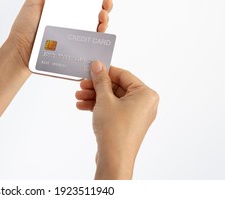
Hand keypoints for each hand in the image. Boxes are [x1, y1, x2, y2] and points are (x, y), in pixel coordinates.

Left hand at [8, 0, 118, 68]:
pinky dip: (100, 32)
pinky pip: (91, 39)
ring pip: (97, 23)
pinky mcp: (74, 45)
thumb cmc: (24, 27)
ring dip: (105, 16)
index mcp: (65, 6)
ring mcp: (74, 32)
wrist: (20, 50)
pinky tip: (100, 27)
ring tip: (102, 13)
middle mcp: (72, 18)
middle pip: (96, 8)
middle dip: (107, 2)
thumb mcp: (34, 1)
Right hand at [75, 62, 158, 178]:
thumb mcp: (104, 99)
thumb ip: (101, 80)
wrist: (114, 159)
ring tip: (78, 97)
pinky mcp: (127, 123)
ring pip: (112, 98)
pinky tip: (83, 106)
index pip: (123, 75)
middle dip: (96, 87)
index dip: (105, 71)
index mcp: (145, 94)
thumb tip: (98, 65)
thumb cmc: (115, 131)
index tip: (91, 68)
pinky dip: (98, 107)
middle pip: (117, 87)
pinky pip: (112, 109)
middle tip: (82, 84)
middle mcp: (144, 103)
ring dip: (94, 96)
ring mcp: (136, 114)